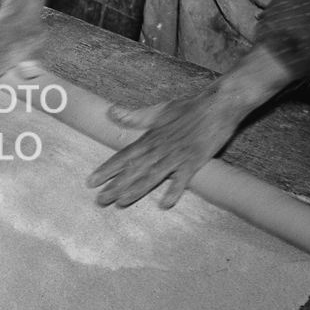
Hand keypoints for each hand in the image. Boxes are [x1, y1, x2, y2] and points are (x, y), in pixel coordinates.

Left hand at [86, 88, 248, 208]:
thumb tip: (110, 112)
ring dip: (136, 189)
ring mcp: (177, 156)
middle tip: (99, 200)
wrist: (218, 105)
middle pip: (134, 169)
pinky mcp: (194, 161)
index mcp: (151, 137)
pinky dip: (174, 190)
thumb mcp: (159, 110)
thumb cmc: (188, 108)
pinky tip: (165, 204)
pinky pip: (182, 179)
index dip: (107, 169)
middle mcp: (160, 148)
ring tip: (121, 202)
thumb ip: (134, 116)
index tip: (91, 181)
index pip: (124, 155)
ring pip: (153, 175)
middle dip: (116, 185)